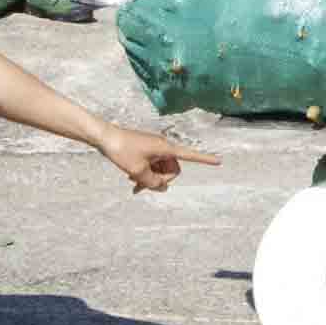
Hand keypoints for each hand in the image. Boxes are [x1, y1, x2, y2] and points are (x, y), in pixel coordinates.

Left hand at [101, 126, 220, 193]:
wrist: (105, 137)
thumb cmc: (122, 151)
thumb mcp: (138, 172)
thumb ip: (152, 183)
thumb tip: (162, 187)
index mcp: (166, 148)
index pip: (190, 155)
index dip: (205, 159)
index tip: (219, 161)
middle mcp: (163, 147)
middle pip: (172, 169)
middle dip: (161, 180)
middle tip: (142, 186)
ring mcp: (155, 148)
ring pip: (161, 169)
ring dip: (151, 178)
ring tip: (134, 184)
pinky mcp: (146, 150)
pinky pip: (153, 165)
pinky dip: (146, 173)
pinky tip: (132, 180)